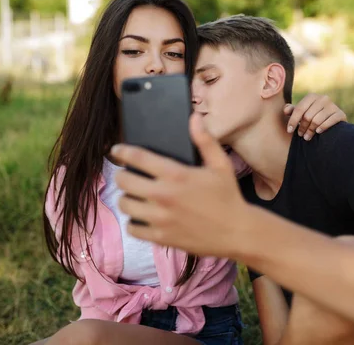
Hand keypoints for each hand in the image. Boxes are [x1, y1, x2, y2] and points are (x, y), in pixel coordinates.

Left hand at [111, 113, 249, 257]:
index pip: (138, 158)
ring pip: (125, 204)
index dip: (122, 151)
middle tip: (129, 175)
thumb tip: (194, 118)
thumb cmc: (228, 197)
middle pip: (124, 181)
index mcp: (176, 175)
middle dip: (123, 175)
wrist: (237, 232)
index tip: (117, 150)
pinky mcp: (160, 237)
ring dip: (127, 198)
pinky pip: (132, 228)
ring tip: (134, 196)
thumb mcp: (221, 165)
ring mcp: (160, 218)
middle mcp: (163, 196)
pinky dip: (134, 222)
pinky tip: (141, 217)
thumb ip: (205, 140)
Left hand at [283, 94, 346, 140]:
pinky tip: (318, 132)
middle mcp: (323, 98)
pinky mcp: (341, 114)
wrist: (331, 120)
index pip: (299, 109)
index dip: (293, 121)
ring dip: (310, 131)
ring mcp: (333, 106)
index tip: (289, 131)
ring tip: (307, 137)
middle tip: (300, 135)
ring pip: (317, 120)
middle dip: (302, 127)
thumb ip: (292, 110)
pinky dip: (323, 127)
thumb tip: (285, 110)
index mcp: (312, 96)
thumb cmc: (312, 116)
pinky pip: (329, 122)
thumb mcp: (302, 113)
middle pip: (308, 116)